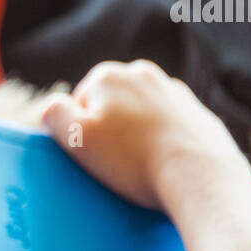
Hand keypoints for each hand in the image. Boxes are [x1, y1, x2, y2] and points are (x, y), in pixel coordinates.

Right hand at [39, 59, 250, 210]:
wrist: (198, 176)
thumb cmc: (133, 160)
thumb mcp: (76, 139)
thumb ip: (54, 114)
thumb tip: (52, 107)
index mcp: (108, 75)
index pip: (78, 105)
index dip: (80, 134)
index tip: (95, 155)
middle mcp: (142, 73)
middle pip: (110, 106)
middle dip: (109, 130)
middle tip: (116, 163)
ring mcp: (174, 91)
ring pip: (139, 115)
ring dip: (135, 136)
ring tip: (141, 166)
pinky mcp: (198, 113)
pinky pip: (168, 127)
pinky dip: (162, 142)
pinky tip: (164, 164)